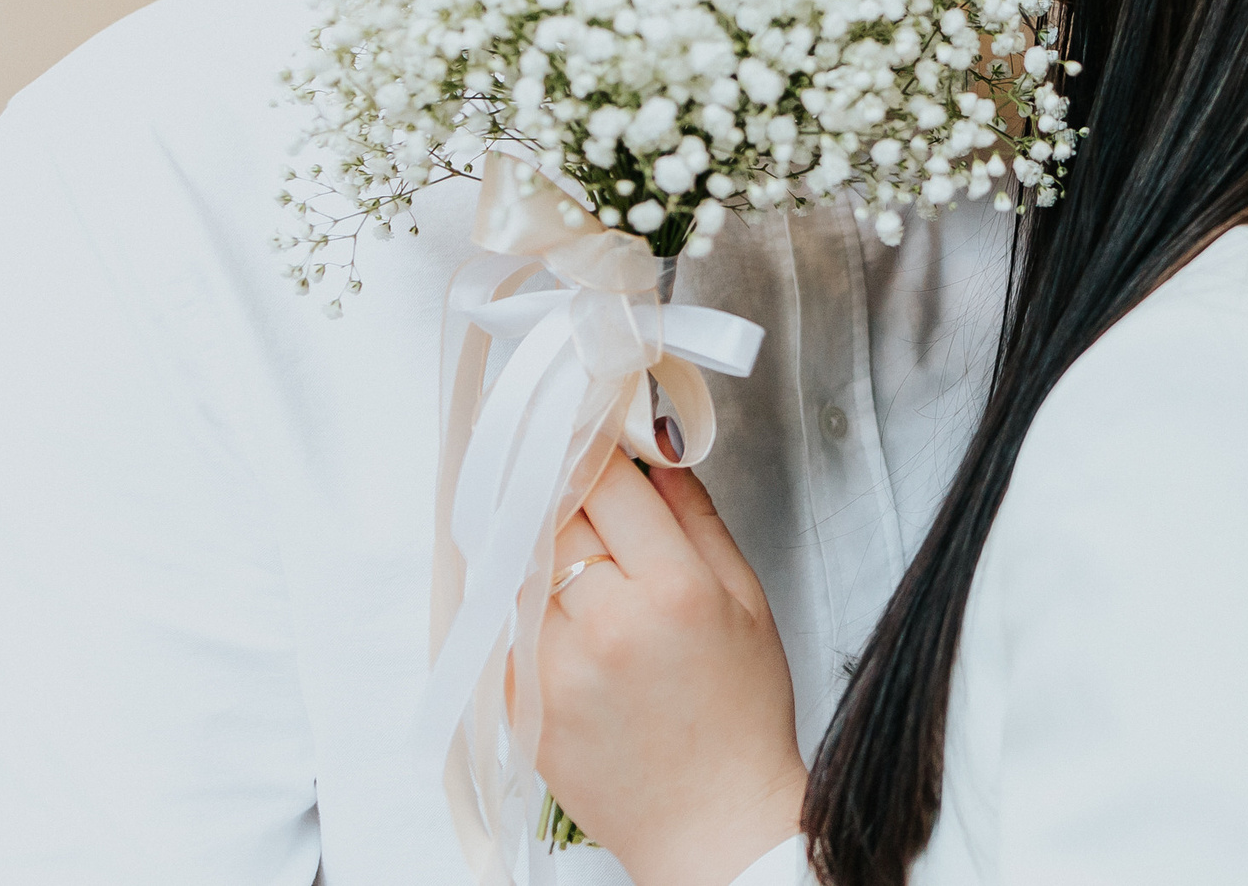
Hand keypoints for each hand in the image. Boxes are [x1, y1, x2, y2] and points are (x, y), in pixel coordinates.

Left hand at [537, 452, 806, 885]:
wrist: (712, 820)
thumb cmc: (741, 715)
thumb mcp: (746, 599)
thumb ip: (697, 520)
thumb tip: (657, 453)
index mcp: (671, 591)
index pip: (606, 484)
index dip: (593, 445)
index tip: (592, 427)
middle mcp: (606, 625)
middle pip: (551, 516)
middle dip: (558, 483)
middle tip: (565, 465)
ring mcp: (556, 670)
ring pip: (516, 565)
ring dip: (529, 535)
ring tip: (548, 522)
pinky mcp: (524, 707)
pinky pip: (501, 627)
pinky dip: (515, 598)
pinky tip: (540, 591)